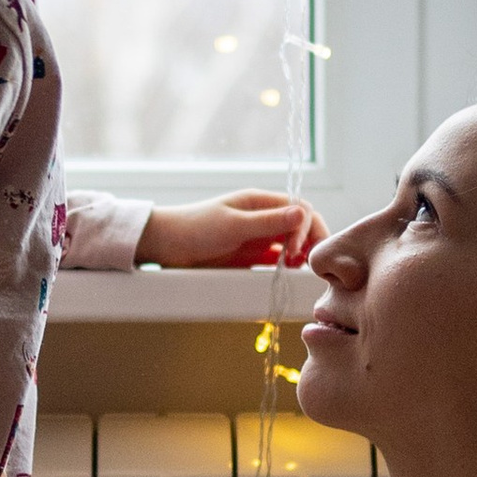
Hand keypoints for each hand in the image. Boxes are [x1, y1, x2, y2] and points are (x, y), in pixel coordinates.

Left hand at [136, 193, 318, 270]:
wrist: (165, 246)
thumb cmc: (195, 228)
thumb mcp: (233, 225)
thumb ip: (267, 222)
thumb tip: (303, 214)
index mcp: (260, 202)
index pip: (300, 209)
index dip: (307, 228)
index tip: (298, 250)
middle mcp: (263, 217)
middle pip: (301, 225)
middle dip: (311, 241)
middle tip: (309, 263)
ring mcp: (258, 237)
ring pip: (292, 243)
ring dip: (301, 254)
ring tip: (299, 269)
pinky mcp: (251, 257)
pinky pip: (277, 260)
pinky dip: (287, 267)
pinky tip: (288, 275)